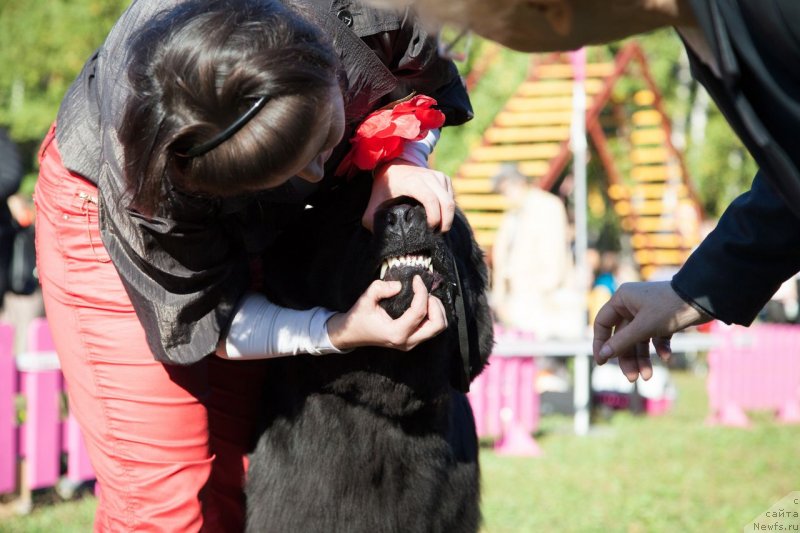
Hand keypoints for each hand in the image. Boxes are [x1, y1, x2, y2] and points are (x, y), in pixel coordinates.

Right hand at [327, 276, 446, 350]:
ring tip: (424, 298)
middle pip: (437, 324)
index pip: (420, 312)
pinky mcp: (413, 340)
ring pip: (438, 327)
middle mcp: (407, 341)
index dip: (422, 291)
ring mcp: (411, 343)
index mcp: (396, 333)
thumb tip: (400, 285)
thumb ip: (381, 288)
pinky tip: (422, 304)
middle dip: (435, 304)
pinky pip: (432, 328)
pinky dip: (433, 314)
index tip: (416, 279)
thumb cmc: (359, 317)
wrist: (352, 334)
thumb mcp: (365, 299)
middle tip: (424, 292)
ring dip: (436, 310)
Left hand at [362, 160, 454, 232]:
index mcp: (412, 182)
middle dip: (446, 221)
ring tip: (439, 228)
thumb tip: (379, 236)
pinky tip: (441, 216)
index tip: (429, 229)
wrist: (392, 164)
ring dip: (448, 216)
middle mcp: (427, 177)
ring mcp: (437, 176)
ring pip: (450, 200)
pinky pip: (451, 195)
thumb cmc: (385, 186)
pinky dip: (449, 208)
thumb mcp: (374, 202)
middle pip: (446, 202)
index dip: (434, 217)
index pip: (430, 199)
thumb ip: (372, 220)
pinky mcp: (442, 177)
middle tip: (438, 234)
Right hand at [592, 281, 711, 381]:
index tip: (601, 362)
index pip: (602, 323)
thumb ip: (622, 342)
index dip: (600, 343)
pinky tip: (667, 357)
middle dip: (627, 358)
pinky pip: (654, 338)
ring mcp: (647, 313)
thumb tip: (603, 355)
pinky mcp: (662, 320)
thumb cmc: (670, 307)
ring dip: (642, 359)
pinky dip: (659, 348)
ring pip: (638, 340)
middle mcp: (631, 305)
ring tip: (647, 376)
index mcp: (621, 300)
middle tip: (632, 378)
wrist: (704, 299)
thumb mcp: (644, 327)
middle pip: (622, 337)